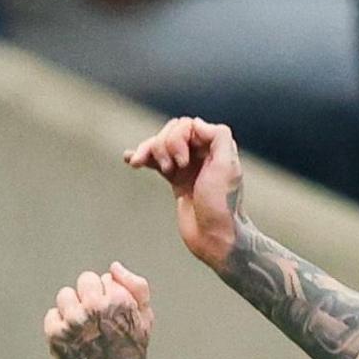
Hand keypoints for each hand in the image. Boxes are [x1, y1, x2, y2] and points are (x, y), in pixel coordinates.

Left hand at [43, 263, 154, 358]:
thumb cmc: (130, 352)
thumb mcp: (146, 320)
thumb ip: (137, 287)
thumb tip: (114, 267)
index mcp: (121, 300)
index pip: (107, 278)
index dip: (110, 296)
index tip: (114, 316)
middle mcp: (96, 307)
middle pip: (85, 280)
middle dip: (89, 295)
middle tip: (96, 319)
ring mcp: (74, 320)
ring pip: (65, 295)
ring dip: (72, 308)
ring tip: (82, 328)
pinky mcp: (55, 334)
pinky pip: (51, 315)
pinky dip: (59, 325)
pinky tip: (71, 339)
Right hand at [126, 118, 246, 269]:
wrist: (214, 236)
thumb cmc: (222, 204)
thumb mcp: (227, 166)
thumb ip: (218, 137)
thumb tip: (195, 122)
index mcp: (215, 147)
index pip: (187, 125)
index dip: (178, 138)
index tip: (183, 162)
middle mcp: (202, 154)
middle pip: (171, 132)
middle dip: (163, 145)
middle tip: (172, 168)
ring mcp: (187, 166)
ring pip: (161, 145)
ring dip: (149, 150)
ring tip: (141, 164)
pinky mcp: (176, 180)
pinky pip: (155, 161)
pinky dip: (142, 157)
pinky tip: (131, 159)